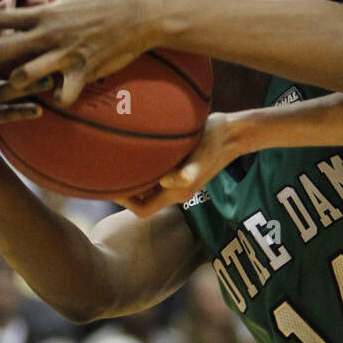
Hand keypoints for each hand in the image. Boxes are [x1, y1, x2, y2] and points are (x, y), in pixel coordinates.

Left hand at [0, 0, 152, 106]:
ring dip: (11, 86)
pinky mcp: (85, 70)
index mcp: (43, 11)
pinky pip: (62, 93)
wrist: (145, 12)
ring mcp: (65, 53)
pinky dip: (55, 99)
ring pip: (23, 75)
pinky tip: (52, 100)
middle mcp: (48, 33)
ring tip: (2, 94)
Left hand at [115, 110, 269, 217]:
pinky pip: (157, 176)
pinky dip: (145, 169)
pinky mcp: (181, 169)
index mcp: (177, 192)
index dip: (126, 202)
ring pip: (148, 188)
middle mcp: (176, 190)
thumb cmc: (215, 141)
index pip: (143, 210)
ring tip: (118, 161)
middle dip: (125, 190)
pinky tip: (138, 152)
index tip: (112, 184)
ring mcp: (178, 180)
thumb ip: (187, 172)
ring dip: (135, 179)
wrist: (233, 132)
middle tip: (108, 170)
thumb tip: (169, 182)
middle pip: (142, 200)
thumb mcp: (200, 154)